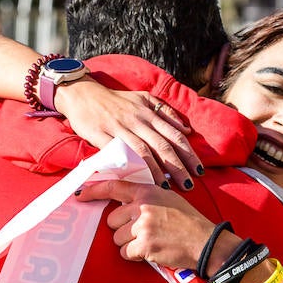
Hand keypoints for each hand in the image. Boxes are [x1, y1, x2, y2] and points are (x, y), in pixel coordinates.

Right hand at [57, 79, 203, 190]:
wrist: (83, 95)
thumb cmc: (116, 100)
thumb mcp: (144, 98)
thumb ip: (165, 112)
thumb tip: (186, 128)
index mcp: (149, 112)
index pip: (175, 134)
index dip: (188, 153)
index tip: (199, 169)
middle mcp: (138, 120)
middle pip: (163, 146)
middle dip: (178, 167)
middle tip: (190, 185)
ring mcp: (120, 128)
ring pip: (144, 151)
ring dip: (158, 171)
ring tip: (169, 188)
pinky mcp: (102, 136)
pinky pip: (120, 154)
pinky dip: (131, 167)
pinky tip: (139, 180)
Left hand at [77, 179, 211, 267]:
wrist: (206, 241)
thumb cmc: (188, 221)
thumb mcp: (167, 198)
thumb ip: (144, 198)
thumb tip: (121, 203)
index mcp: (147, 191)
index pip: (114, 187)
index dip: (94, 191)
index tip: (81, 196)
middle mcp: (142, 206)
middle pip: (112, 220)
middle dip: (123, 229)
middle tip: (143, 232)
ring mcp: (143, 226)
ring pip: (117, 238)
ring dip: (129, 244)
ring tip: (150, 242)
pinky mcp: (144, 245)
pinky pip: (125, 253)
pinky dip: (135, 255)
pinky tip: (151, 251)